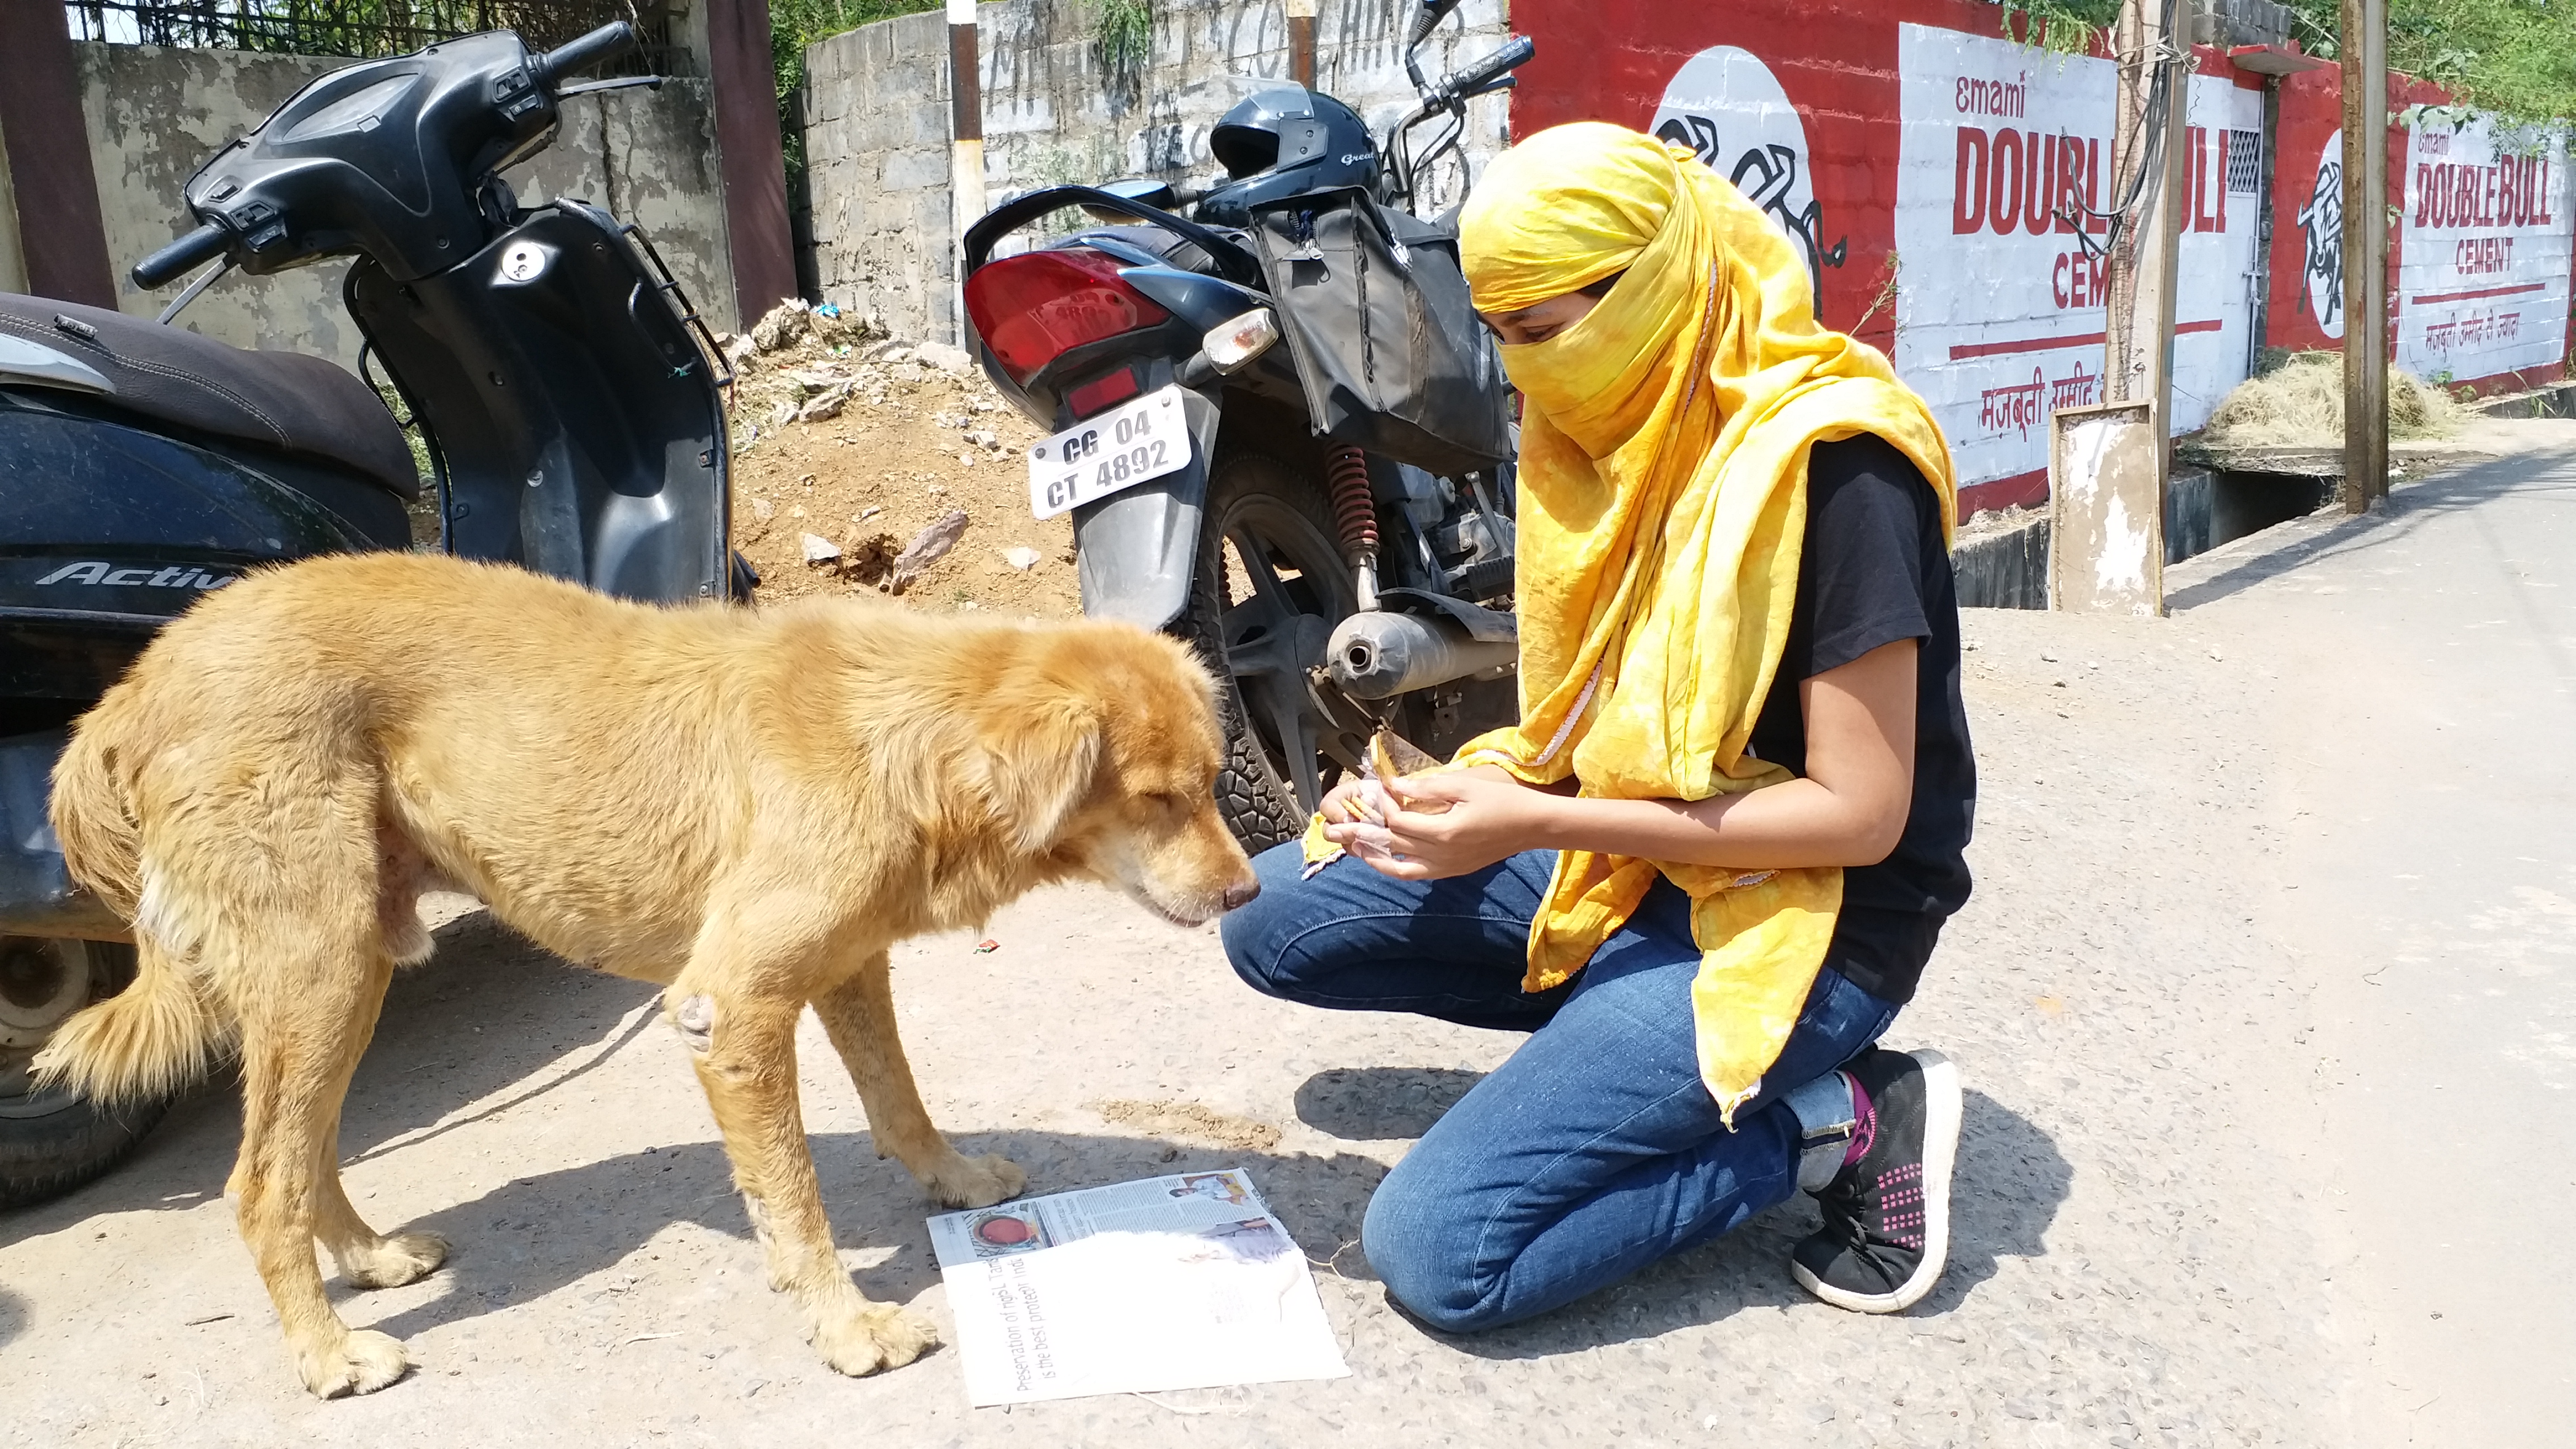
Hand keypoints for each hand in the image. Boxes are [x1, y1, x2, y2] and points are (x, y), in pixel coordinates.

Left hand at [1322, 766, 1552, 879]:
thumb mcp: (1464, 786)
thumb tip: (1393, 786)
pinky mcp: (1451, 872)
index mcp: (1444, 832)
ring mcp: (1445, 867)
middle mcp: (1441, 855)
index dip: (1381, 806)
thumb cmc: (1501, 800)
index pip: (1398, 821)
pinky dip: (1393, 867)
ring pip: (1397, 866)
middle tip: (1334, 826)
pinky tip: (1381, 857)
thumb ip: (1427, 787)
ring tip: (1350, 847)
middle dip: (1362, 834)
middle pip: (1391, 845)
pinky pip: (1413, 874)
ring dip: (1371, 856)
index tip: (1372, 791)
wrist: (1532, 826)